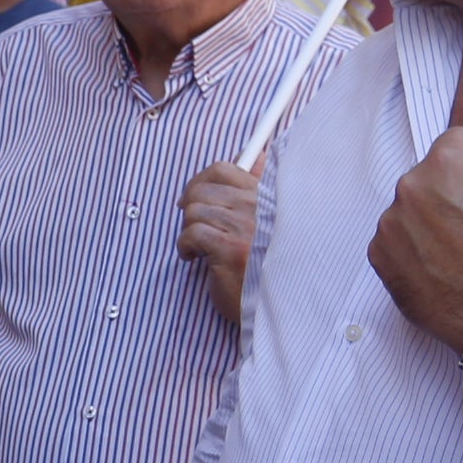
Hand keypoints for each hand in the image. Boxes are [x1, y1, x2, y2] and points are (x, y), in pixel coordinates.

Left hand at [178, 161, 257, 328]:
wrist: (277, 304)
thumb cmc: (270, 264)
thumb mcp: (268, 221)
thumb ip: (258, 187)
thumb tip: (254, 157)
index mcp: (265, 196)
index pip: (224, 169)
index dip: (200, 182)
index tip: (195, 198)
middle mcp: (256, 207)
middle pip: (201, 190)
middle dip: (191, 209)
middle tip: (194, 227)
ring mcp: (244, 228)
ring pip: (193, 211)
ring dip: (189, 230)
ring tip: (199, 247)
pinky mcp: (229, 250)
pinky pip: (192, 233)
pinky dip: (185, 246)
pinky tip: (194, 257)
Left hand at [367, 85, 462, 347]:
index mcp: (447, 163)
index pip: (458, 139)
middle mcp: (410, 188)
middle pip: (433, 171)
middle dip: (455, 188)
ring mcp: (390, 225)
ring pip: (414, 203)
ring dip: (434, 216)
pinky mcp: (380, 256)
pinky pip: (396, 234)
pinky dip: (415, 244)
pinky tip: (445, 262)